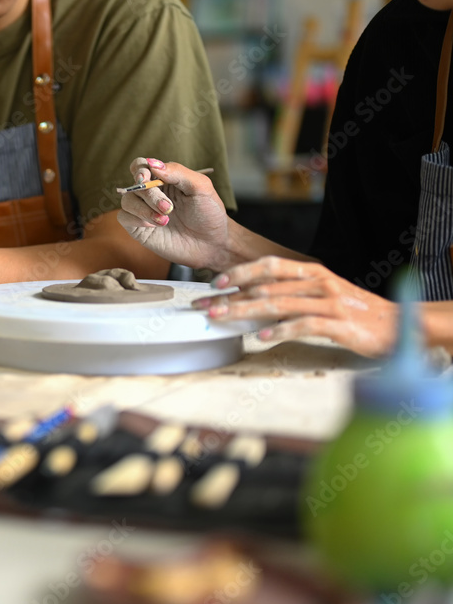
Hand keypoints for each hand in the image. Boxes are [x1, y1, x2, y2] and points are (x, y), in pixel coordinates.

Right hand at [117, 158, 231, 269]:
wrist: (211, 244)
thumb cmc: (208, 213)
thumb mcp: (200, 187)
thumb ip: (177, 172)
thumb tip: (152, 163)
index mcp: (164, 179)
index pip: (142, 166)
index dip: (140, 169)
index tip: (145, 178)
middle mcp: (151, 193)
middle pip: (135, 184)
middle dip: (150, 195)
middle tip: (168, 208)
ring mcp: (144, 210)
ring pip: (127, 201)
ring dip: (144, 209)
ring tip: (165, 220)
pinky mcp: (139, 228)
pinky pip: (124, 217)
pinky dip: (136, 219)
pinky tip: (154, 226)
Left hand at [195, 256, 397, 357]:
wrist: (399, 325)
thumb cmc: (356, 313)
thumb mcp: (322, 295)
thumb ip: (293, 293)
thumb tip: (254, 300)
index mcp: (312, 272)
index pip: (269, 266)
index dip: (239, 272)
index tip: (214, 283)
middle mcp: (319, 283)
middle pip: (266, 287)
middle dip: (230, 296)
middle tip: (204, 306)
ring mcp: (329, 303)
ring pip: (278, 304)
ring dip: (245, 312)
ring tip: (221, 318)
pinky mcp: (339, 324)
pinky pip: (304, 325)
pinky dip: (281, 330)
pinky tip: (262, 337)